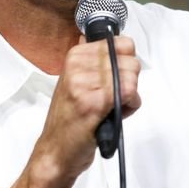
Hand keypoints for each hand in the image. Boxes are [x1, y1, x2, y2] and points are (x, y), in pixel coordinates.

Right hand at [28, 36, 141, 187]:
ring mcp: (84, 82)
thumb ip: (90, 60)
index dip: (126, 64)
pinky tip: (113, 115)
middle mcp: (78, 64)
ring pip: (132, 77)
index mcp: (76, 55)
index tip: (113, 80)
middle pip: (132, 60)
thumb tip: (98, 36)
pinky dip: (129, 107)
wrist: (56, 151)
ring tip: (110, 108)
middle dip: (130, 82)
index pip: (124, 44)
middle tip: (112, 98)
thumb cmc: (69, 119)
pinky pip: (129, 93)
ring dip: (129, 97)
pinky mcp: (93, 101)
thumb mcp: (74, 81)